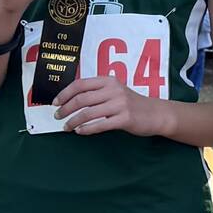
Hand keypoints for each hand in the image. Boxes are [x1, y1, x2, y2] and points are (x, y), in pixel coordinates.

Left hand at [55, 77, 170, 136]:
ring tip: (66, 127)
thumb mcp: (116, 92)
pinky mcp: (125, 118)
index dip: (64, 93)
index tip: (55, 103)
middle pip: (81, 98)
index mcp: (109, 81)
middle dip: (65, 109)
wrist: (156, 114)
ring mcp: (120, 104)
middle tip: (57, 117)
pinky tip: (80, 132)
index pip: (81, 84)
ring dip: (73, 121)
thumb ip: (97, 92)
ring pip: (88, 113)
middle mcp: (114, 90)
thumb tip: (70, 100)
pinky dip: (86, 129)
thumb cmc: (132, 104)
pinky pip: (100, 124)